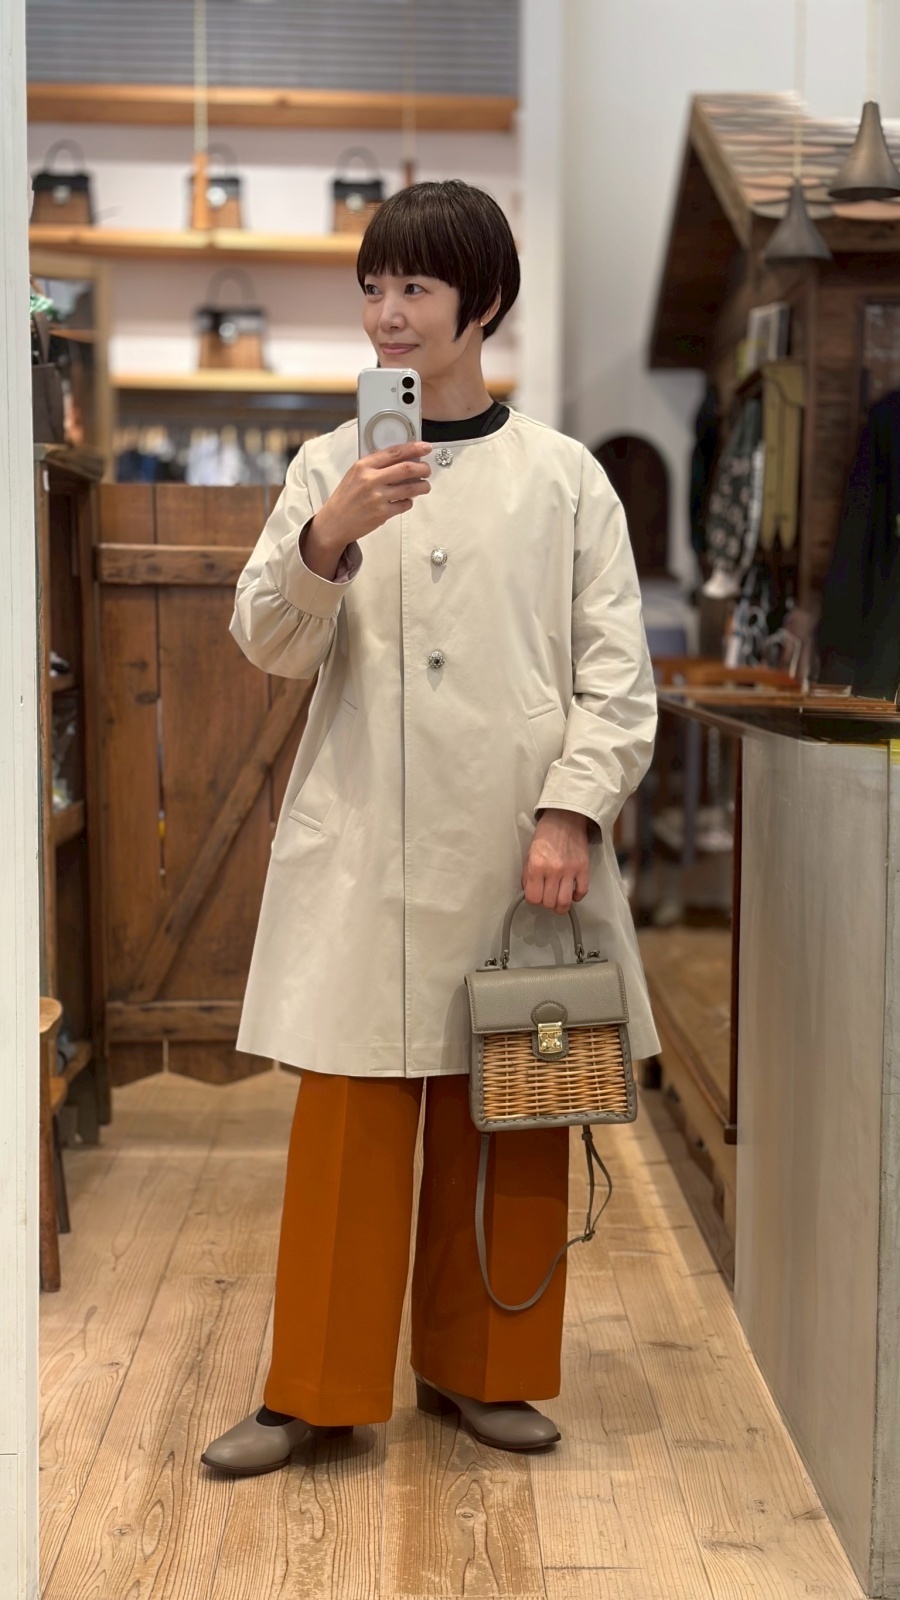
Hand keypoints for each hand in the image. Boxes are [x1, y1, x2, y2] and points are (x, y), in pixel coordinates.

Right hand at [313, 441, 431, 547]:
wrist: (334, 522)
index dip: (414, 448)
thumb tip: (402, 460)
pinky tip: (407, 500)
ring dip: (423, 486)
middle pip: (406, 469)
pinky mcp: (382, 514)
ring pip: (410, 488)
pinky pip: (404, 504)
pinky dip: (410, 501)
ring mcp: (377, 497)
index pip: (394, 452)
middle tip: (427, 470)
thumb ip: (375, 466)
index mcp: (364, 465)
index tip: (425, 448)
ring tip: (425, 486)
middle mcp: (371, 479)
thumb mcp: (355, 474)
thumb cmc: (345, 497)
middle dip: (423, 468)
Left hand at [522, 808, 589, 914]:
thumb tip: (530, 892)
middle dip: (547, 903)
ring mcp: (570, 870)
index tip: (536, 896)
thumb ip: (529, 874)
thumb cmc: (546, 835)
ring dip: (561, 906)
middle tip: (547, 896)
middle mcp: (553, 870)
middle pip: (549, 902)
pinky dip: (577, 896)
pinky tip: (572, 892)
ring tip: (559, 902)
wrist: (565, 818)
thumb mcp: (529, 853)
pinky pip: (582, 892)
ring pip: (565, 902)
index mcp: (536, 866)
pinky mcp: (584, 868)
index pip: (533, 897)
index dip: (533, 900)